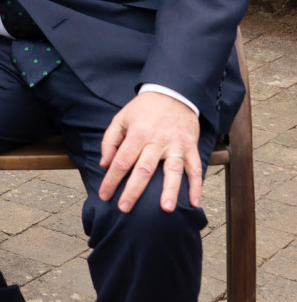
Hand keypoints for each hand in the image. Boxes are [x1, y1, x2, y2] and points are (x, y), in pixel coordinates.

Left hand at [99, 92, 201, 213]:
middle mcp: (157, 141)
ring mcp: (176, 145)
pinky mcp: (191, 146)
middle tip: (125, 209)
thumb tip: (104, 164)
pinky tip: (193, 202)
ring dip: (170, 190)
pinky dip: (196, 185)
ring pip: (172, 170)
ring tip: (166, 209)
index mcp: (137, 134)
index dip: (111, 180)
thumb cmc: (143, 109)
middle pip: (144, 169)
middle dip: (133, 191)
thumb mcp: (121, 118)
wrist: (173, 92)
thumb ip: (110, 141)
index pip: (121, 161)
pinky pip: (195, 168)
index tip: (104, 195)